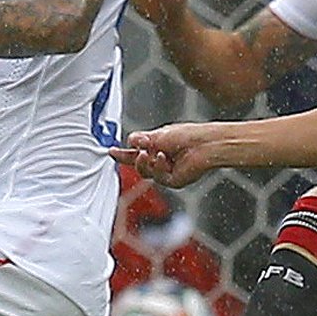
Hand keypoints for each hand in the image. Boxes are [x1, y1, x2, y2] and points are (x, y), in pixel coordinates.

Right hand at [115, 122, 233, 187]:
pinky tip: (163, 158)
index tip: (111, 151)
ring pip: (145, 173)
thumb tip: (130, 141)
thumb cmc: (188, 135)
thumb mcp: (159, 134)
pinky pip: (157, 177)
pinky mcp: (173, 180)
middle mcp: (161, 161)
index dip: (123, 154)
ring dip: (145, 163)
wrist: (205, 144)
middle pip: (139, 165)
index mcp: (157, 148)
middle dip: (133, 159)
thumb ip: (142, 140)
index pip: (136, 153)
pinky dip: (158, 166)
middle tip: (130, 153)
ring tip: (151, 153)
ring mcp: (167, 172)